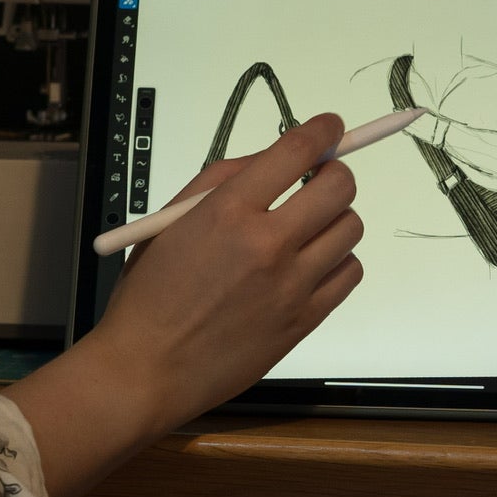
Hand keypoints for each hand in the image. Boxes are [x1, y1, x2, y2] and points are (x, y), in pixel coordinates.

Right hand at [5, 116, 362, 496]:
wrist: (146, 369)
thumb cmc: (150, 295)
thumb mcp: (170, 221)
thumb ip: (222, 182)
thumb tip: (273, 159)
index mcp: (227, 211)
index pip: (297, 151)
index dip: (322, 131)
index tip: (330, 127)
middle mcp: (266, 244)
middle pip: (339, 187)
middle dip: (333, 174)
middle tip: (317, 182)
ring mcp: (291, 285)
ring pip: (350, 229)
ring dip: (334, 220)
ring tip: (307, 231)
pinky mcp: (304, 320)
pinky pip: (349, 274)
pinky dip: (337, 262)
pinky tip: (311, 265)